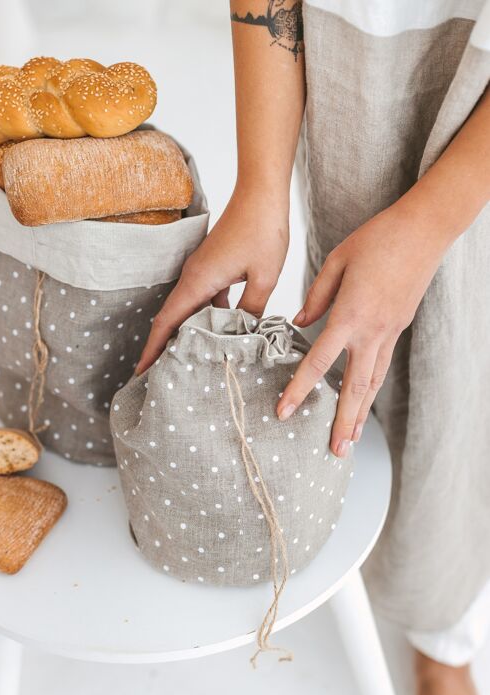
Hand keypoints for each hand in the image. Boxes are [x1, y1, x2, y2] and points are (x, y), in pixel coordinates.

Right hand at [136, 186, 289, 373]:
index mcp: (198, 280)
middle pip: (171, 318)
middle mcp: (194, 276)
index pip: (167, 321)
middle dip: (162, 347)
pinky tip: (218, 334)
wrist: (262, 194)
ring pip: (188, 310)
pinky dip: (205, 318)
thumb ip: (252, 310)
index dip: (153, 348)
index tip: (142, 371)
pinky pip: (203, 299)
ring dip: (185, 333)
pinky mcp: (213, 267)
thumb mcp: (264, 278)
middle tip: (159, 376)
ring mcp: (202, 271)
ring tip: (187, 361)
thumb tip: (245, 334)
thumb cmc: (262, 230)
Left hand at [277, 200, 449, 456]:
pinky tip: (363, 401)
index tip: (284, 412)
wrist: (424, 229)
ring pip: (373, 382)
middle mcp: (373, 331)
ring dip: (360, 413)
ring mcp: (390, 332)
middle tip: (335, 451)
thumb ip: (316, 297)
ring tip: (350, 440)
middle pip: (355, 386)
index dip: (300, 389)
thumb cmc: (377, 238)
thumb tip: (299, 323)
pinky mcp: (399, 327)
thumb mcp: (337, 261)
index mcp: (351, 314)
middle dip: (344, 421)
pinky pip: (382, 365)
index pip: (320, 361)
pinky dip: (371, 388)